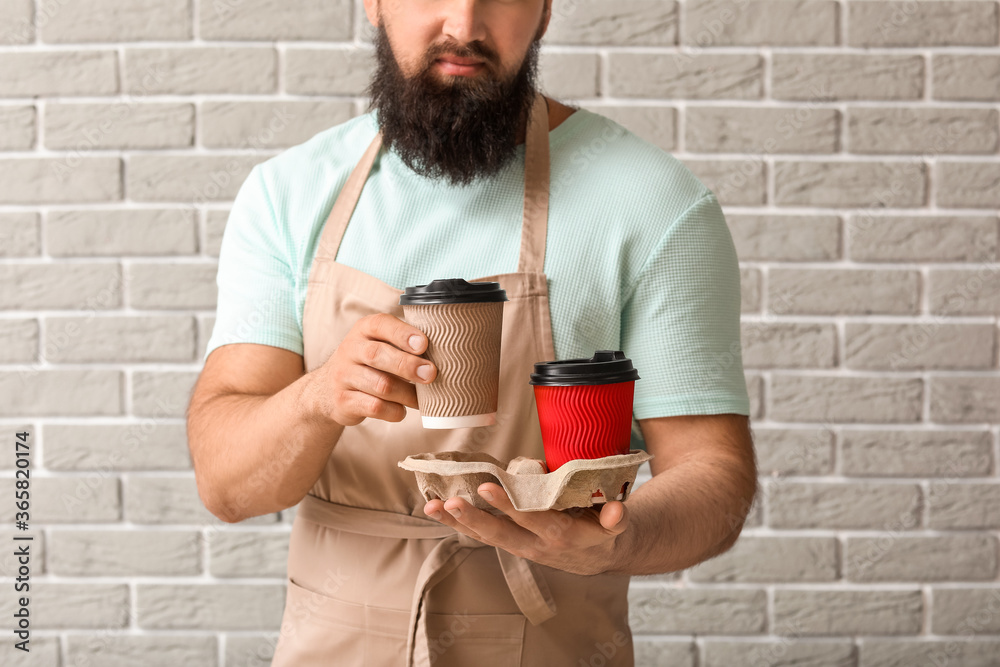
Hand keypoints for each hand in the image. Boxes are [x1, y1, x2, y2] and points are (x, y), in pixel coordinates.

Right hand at [305, 313, 436, 425]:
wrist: (327, 390)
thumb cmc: (368, 364)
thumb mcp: (379, 345)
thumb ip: (403, 345)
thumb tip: (446, 355)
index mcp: (363, 330)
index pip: (380, 325)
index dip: (402, 334)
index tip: (423, 344)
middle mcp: (350, 349)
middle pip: (378, 356)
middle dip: (408, 365)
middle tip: (431, 374)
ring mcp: (344, 376)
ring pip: (380, 385)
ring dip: (407, 394)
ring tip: (420, 399)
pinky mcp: (343, 401)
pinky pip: (374, 407)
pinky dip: (394, 411)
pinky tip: (401, 410)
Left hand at [423, 482, 628, 575]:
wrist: (598, 556)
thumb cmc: (605, 530)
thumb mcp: (616, 525)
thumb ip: (616, 518)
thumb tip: (617, 509)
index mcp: (561, 536)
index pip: (532, 520)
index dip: (510, 506)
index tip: (488, 487)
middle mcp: (535, 545)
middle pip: (500, 534)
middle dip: (474, 518)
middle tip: (450, 503)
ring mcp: (520, 545)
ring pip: (485, 535)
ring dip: (457, 523)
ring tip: (431, 507)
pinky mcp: (511, 542)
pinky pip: (482, 534)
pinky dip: (459, 523)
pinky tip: (437, 510)